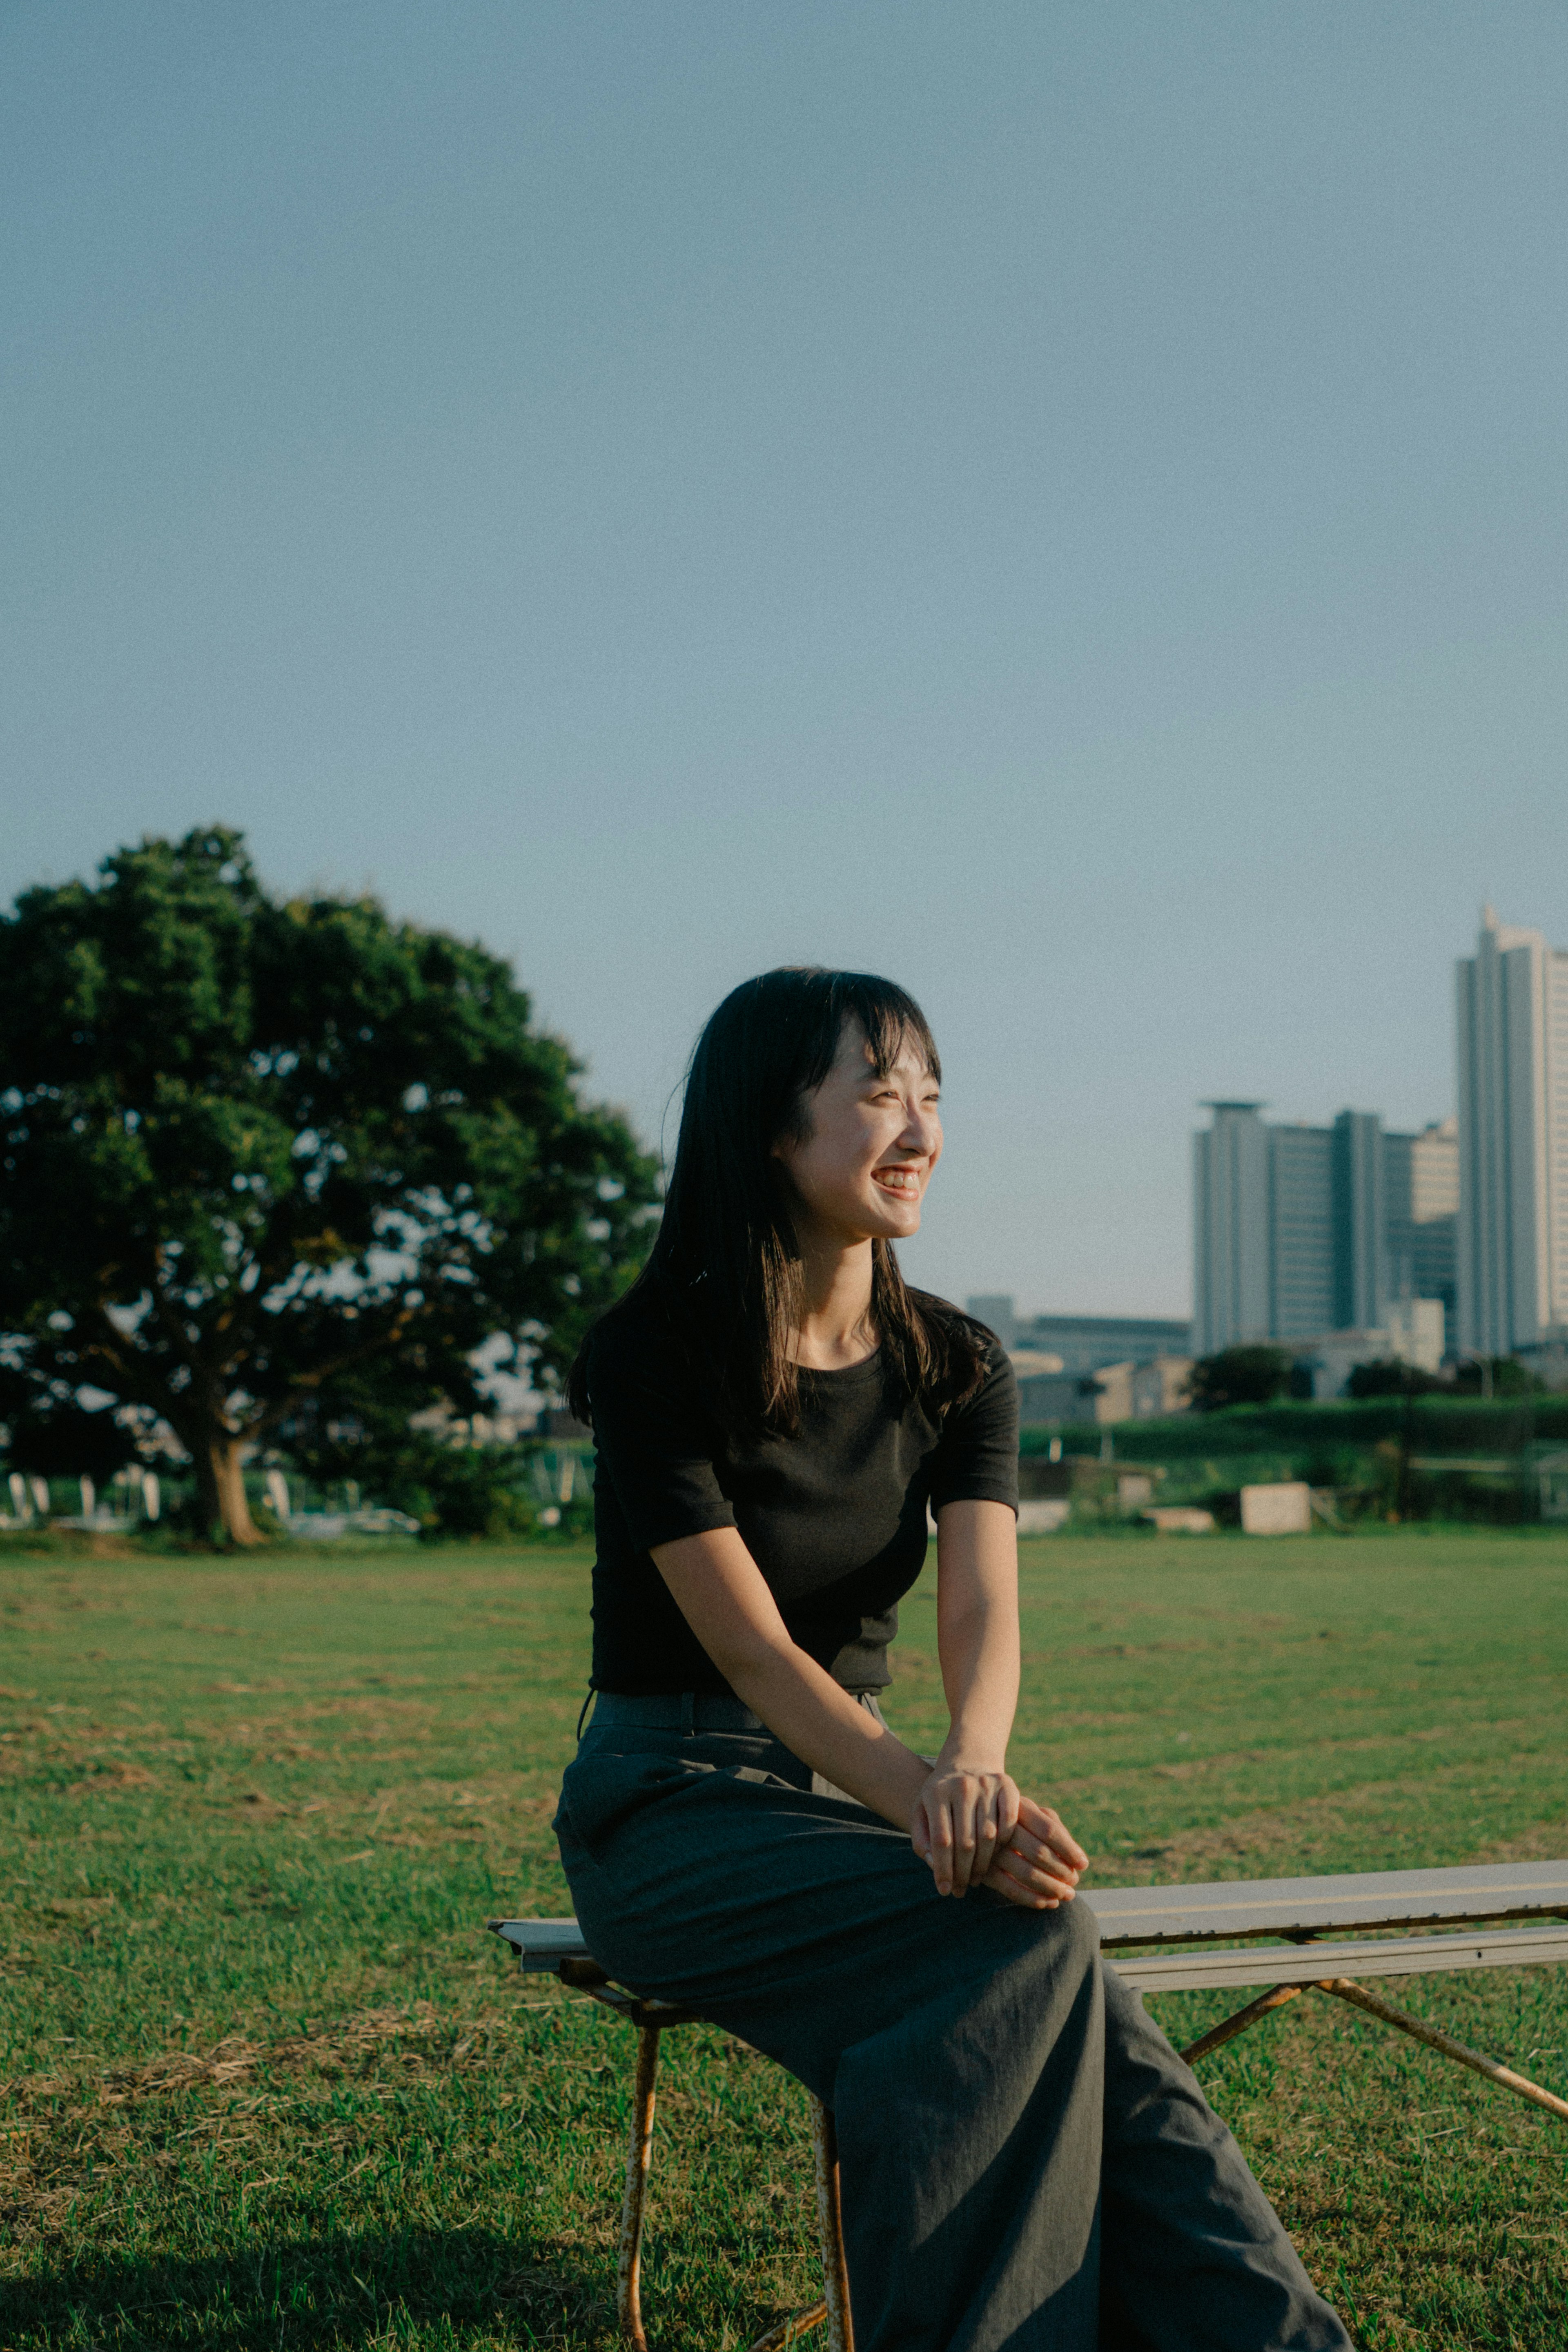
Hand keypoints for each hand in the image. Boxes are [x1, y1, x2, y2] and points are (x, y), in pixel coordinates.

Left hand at [910, 1760, 1019, 1895]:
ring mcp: (985, 1784)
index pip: (941, 1840)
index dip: (943, 1869)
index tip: (945, 1890)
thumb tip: (934, 1865)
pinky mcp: (1007, 1784)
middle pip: (965, 1841)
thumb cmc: (941, 1796)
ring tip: (976, 1879)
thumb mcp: (922, 1812)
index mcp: (935, 1792)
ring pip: (988, 1836)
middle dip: (963, 1872)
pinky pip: (1009, 1822)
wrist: (967, 1762)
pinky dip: (1004, 1842)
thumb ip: (922, 1839)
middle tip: (962, 1889)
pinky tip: (996, 1854)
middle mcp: (961, 1786)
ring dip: (983, 1864)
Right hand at [979, 1793, 1088, 1910]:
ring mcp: (991, 1849)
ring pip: (1027, 1873)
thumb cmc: (1014, 1818)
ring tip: (1067, 1895)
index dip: (1069, 1849)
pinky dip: (1033, 1899)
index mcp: (1019, 1807)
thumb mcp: (1030, 1812)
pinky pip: (1011, 1889)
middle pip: (1040, 1852)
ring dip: (1052, 1888)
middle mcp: (1003, 1826)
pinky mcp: (983, 1870)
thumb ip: (1053, 1827)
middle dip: (1062, 1871)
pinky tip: (1048, 1903)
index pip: (1049, 1829)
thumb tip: (1077, 1859)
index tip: (1083, 1864)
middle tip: (1074, 1882)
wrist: (971, 1823)